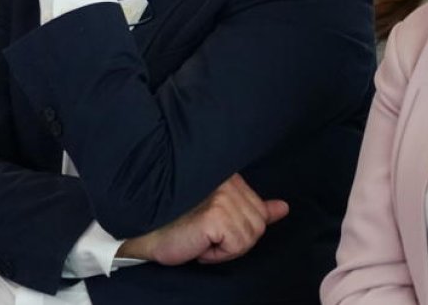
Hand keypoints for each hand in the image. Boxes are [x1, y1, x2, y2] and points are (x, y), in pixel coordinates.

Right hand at [118, 173, 288, 264]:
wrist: (144, 233)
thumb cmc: (174, 222)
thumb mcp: (218, 214)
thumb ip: (251, 207)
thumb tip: (283, 208)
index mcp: (227, 175)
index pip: (259, 208)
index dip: (238, 227)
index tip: (212, 227)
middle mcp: (226, 180)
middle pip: (258, 223)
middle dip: (234, 238)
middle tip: (204, 234)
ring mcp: (223, 196)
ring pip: (250, 236)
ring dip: (225, 247)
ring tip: (200, 237)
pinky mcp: (217, 214)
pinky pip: (238, 245)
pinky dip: (219, 253)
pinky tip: (199, 243)